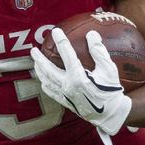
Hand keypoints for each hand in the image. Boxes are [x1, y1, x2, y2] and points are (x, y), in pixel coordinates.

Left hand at [31, 28, 131, 144]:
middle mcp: (68, 86)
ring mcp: (65, 95)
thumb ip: (99, 51)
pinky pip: (51, 93)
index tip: (56, 31)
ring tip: (35, 62)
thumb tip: (91, 34)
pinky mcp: (66, 102)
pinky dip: (45, 84)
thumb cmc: (111, 91)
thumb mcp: (109, 70)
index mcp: (78, 77)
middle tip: (33, 50)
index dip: (61, 41)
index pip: (66, 54)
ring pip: (47, 81)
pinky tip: (43, 80)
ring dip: (40, 70)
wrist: (111, 114)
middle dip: (39, 59)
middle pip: (48, 70)